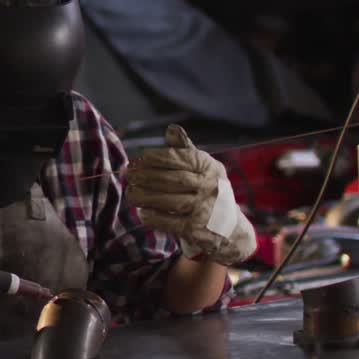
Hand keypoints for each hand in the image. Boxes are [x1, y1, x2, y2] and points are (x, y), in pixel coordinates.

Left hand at [126, 125, 256, 265]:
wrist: (229, 228)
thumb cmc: (208, 191)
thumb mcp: (202, 168)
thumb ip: (185, 150)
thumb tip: (170, 128)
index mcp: (210, 168)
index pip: (184, 158)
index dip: (161, 157)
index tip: (142, 157)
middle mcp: (210, 187)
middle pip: (175, 179)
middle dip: (148, 176)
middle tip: (129, 174)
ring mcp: (205, 209)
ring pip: (170, 201)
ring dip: (146, 196)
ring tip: (130, 192)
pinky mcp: (197, 229)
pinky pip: (170, 222)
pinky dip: (153, 216)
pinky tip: (142, 211)